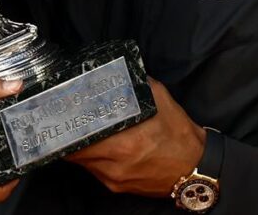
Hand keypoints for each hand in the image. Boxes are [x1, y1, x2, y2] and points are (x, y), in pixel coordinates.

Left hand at [65, 77, 205, 196]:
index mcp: (123, 144)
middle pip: (75, 152)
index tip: (61, 114)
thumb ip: (135, 84)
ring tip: (80, 129)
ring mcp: (114, 179)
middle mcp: (115, 165)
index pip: (79, 139)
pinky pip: (94, 170)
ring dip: (79, 147)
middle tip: (66, 119)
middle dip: (69, 136)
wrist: (196, 168)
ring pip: (83, 162)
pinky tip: (97, 145)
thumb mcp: (159, 99)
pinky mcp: (118, 187)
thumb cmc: (179, 134)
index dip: (66, 126)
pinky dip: (92, 157)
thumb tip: (115, 70)